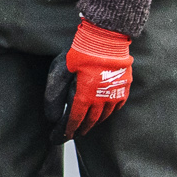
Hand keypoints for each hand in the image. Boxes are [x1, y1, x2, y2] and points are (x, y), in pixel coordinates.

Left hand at [43, 21, 132, 135]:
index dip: (65, 132)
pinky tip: (102, 113)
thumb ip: (54, 96)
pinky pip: (116, 107)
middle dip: (79, 130)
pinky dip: (108, 113)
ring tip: (85, 125)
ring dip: (93, 123)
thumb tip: (51, 118)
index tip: (59, 139)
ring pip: (103, 117)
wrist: (105, 38)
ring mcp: (114, 95)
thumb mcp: (60, 71)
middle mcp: (100, 100)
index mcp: (84, 97)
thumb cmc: (80, 52)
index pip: (73, 122)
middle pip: (89, 122)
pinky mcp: (124, 88)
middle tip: (71, 134)